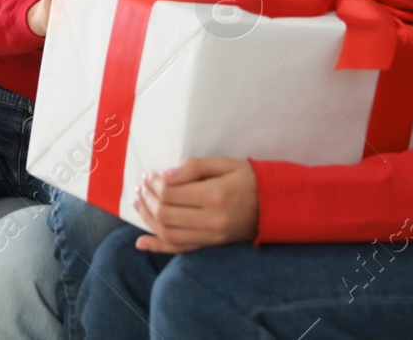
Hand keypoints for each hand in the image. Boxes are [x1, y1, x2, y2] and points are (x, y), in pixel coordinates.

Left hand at [132, 157, 258, 252]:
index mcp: (215, 195)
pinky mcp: (211, 246)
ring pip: (168, 233)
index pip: (171, 193)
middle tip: (142, 186)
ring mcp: (211, 237)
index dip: (154, 184)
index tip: (150, 175)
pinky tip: (141, 242)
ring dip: (147, 219)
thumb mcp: (224, 163)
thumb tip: (165, 176)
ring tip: (139, 203)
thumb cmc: (247, 179)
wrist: (273, 206)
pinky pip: (180, 250)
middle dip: (148, 199)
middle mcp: (211, 220)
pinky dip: (158, 247)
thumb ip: (194, 167)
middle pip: (166, 214)